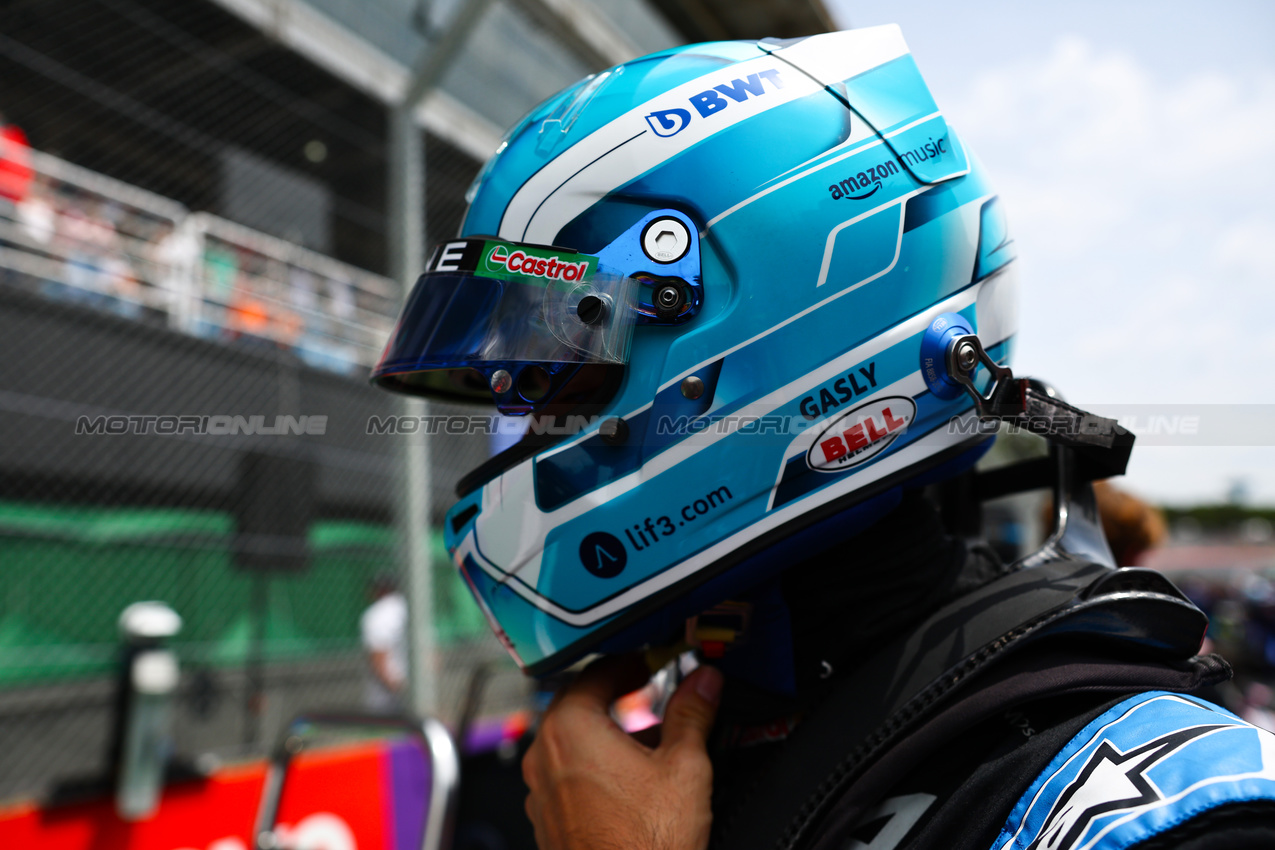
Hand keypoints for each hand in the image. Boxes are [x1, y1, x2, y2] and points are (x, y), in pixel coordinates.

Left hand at [522, 655, 723, 849]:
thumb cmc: (646, 845)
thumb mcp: (684, 767)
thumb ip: (692, 713)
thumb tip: (703, 681)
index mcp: (569, 728)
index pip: (597, 671)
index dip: (632, 661)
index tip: (654, 661)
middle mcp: (544, 755)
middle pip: (580, 704)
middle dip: (620, 695)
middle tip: (653, 691)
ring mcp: (541, 790)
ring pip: (573, 742)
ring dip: (608, 731)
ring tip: (651, 739)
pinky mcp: (548, 819)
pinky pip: (569, 775)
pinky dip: (597, 765)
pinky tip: (632, 780)